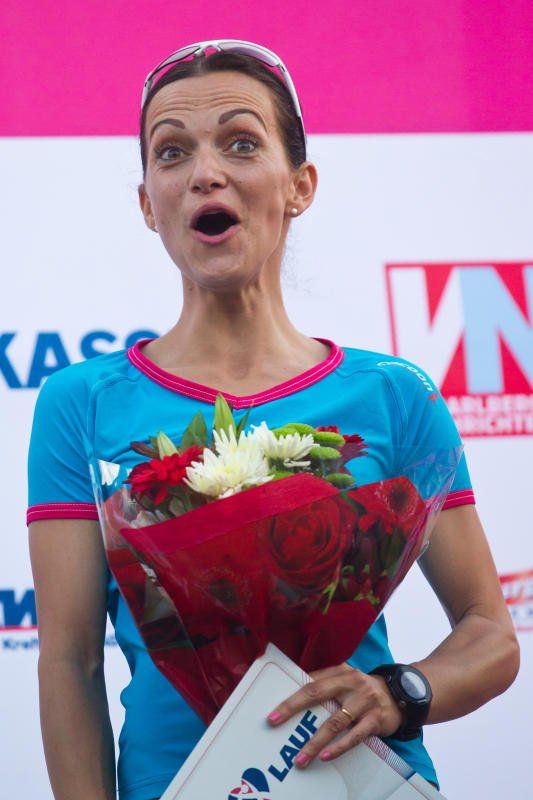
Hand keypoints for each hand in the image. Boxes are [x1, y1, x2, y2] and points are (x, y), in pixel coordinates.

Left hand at [266, 662, 403, 766]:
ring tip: (300, 757)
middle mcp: (351, 682)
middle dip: (293, 707)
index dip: (291, 696)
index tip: (273, 711)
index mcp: (340, 671)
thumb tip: (296, 693)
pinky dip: (339, 747)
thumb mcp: (347, 679)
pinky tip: (326, 756)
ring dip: (315, 741)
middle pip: (317, 693)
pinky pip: (355, 735)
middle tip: (274, 722)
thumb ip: (326, 684)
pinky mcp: (376, 719)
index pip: (311, 682)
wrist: (403, 694)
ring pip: (335, 721)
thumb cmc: (365, 690)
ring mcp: (364, 701)